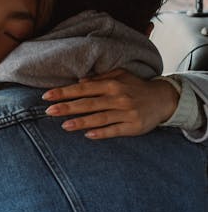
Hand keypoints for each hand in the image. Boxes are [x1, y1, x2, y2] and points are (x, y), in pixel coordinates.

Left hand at [42, 69, 178, 138]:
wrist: (163, 99)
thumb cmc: (136, 87)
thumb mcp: (120, 76)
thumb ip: (99, 79)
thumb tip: (79, 82)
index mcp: (111, 84)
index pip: (83, 88)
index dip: (64, 92)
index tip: (47, 96)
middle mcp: (117, 97)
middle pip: (88, 103)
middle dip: (67, 107)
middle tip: (48, 111)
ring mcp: (125, 113)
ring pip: (99, 118)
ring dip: (81, 122)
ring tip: (64, 125)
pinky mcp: (133, 126)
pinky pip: (114, 130)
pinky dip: (102, 133)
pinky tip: (88, 135)